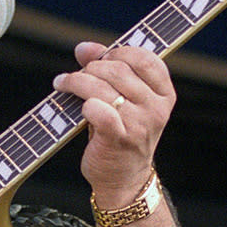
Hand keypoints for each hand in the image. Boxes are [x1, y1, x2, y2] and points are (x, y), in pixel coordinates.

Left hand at [52, 43, 175, 206]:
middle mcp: (156, 108)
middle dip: (91, 68)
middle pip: (119, 70)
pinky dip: (84, 104)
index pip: (145, 58)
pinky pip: (98, 109)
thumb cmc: (121, 134)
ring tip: (62, 83)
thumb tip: (84, 47)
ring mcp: (140, 124)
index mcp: (164, 94)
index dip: (118, 52)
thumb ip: (107, 70)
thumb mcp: (122, 101)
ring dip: (77, 81)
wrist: (123, 179)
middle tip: (75, 75)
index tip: (100, 59)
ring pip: (103, 87)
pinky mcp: (120, 138)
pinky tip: (77, 106)